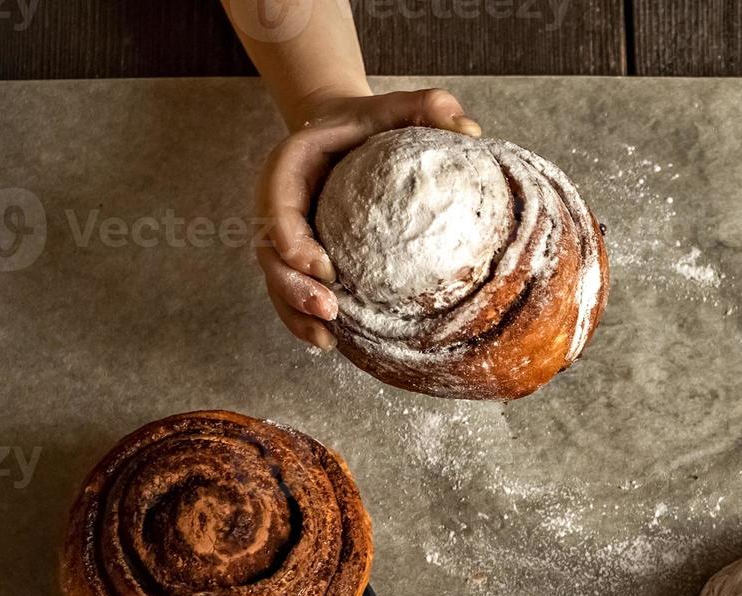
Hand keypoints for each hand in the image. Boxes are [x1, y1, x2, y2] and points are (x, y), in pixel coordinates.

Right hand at [255, 88, 481, 349]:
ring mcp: (286, 236)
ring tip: (327, 341)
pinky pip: (292, 293)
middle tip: (329, 309)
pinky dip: (304, 320)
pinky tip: (331, 343)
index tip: (323, 266)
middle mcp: (280, 205)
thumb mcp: (397, 106)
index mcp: (290, 166)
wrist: (344, 132)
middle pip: (271, 253)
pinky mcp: (299, 259)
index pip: (278, 205)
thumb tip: (471, 132)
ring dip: (295, 314)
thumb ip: (430, 106)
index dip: (292, 239)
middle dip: (292, 288)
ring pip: (277, 282)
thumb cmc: (372, 122)